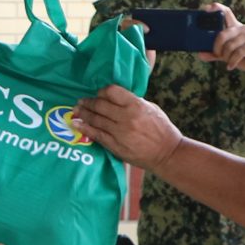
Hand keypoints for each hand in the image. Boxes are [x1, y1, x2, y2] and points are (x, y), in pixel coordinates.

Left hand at [66, 86, 182, 169]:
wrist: (167, 153)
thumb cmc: (161, 128)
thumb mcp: (150, 108)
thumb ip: (132, 102)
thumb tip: (114, 97)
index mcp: (136, 105)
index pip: (111, 91)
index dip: (102, 91)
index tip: (99, 94)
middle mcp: (126, 117)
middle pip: (100, 105)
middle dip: (88, 102)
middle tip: (81, 102)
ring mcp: (120, 132)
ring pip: (95, 119)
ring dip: (83, 113)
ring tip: (76, 110)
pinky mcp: (115, 145)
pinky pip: (96, 134)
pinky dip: (84, 128)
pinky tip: (76, 123)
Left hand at [197, 3, 244, 74]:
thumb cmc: (243, 56)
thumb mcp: (226, 54)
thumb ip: (214, 54)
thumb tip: (200, 54)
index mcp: (233, 27)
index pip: (225, 12)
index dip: (215, 8)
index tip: (204, 9)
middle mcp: (241, 28)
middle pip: (222, 33)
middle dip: (216, 47)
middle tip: (217, 55)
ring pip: (229, 45)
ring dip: (225, 56)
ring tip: (227, 61)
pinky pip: (238, 53)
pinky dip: (232, 61)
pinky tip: (230, 66)